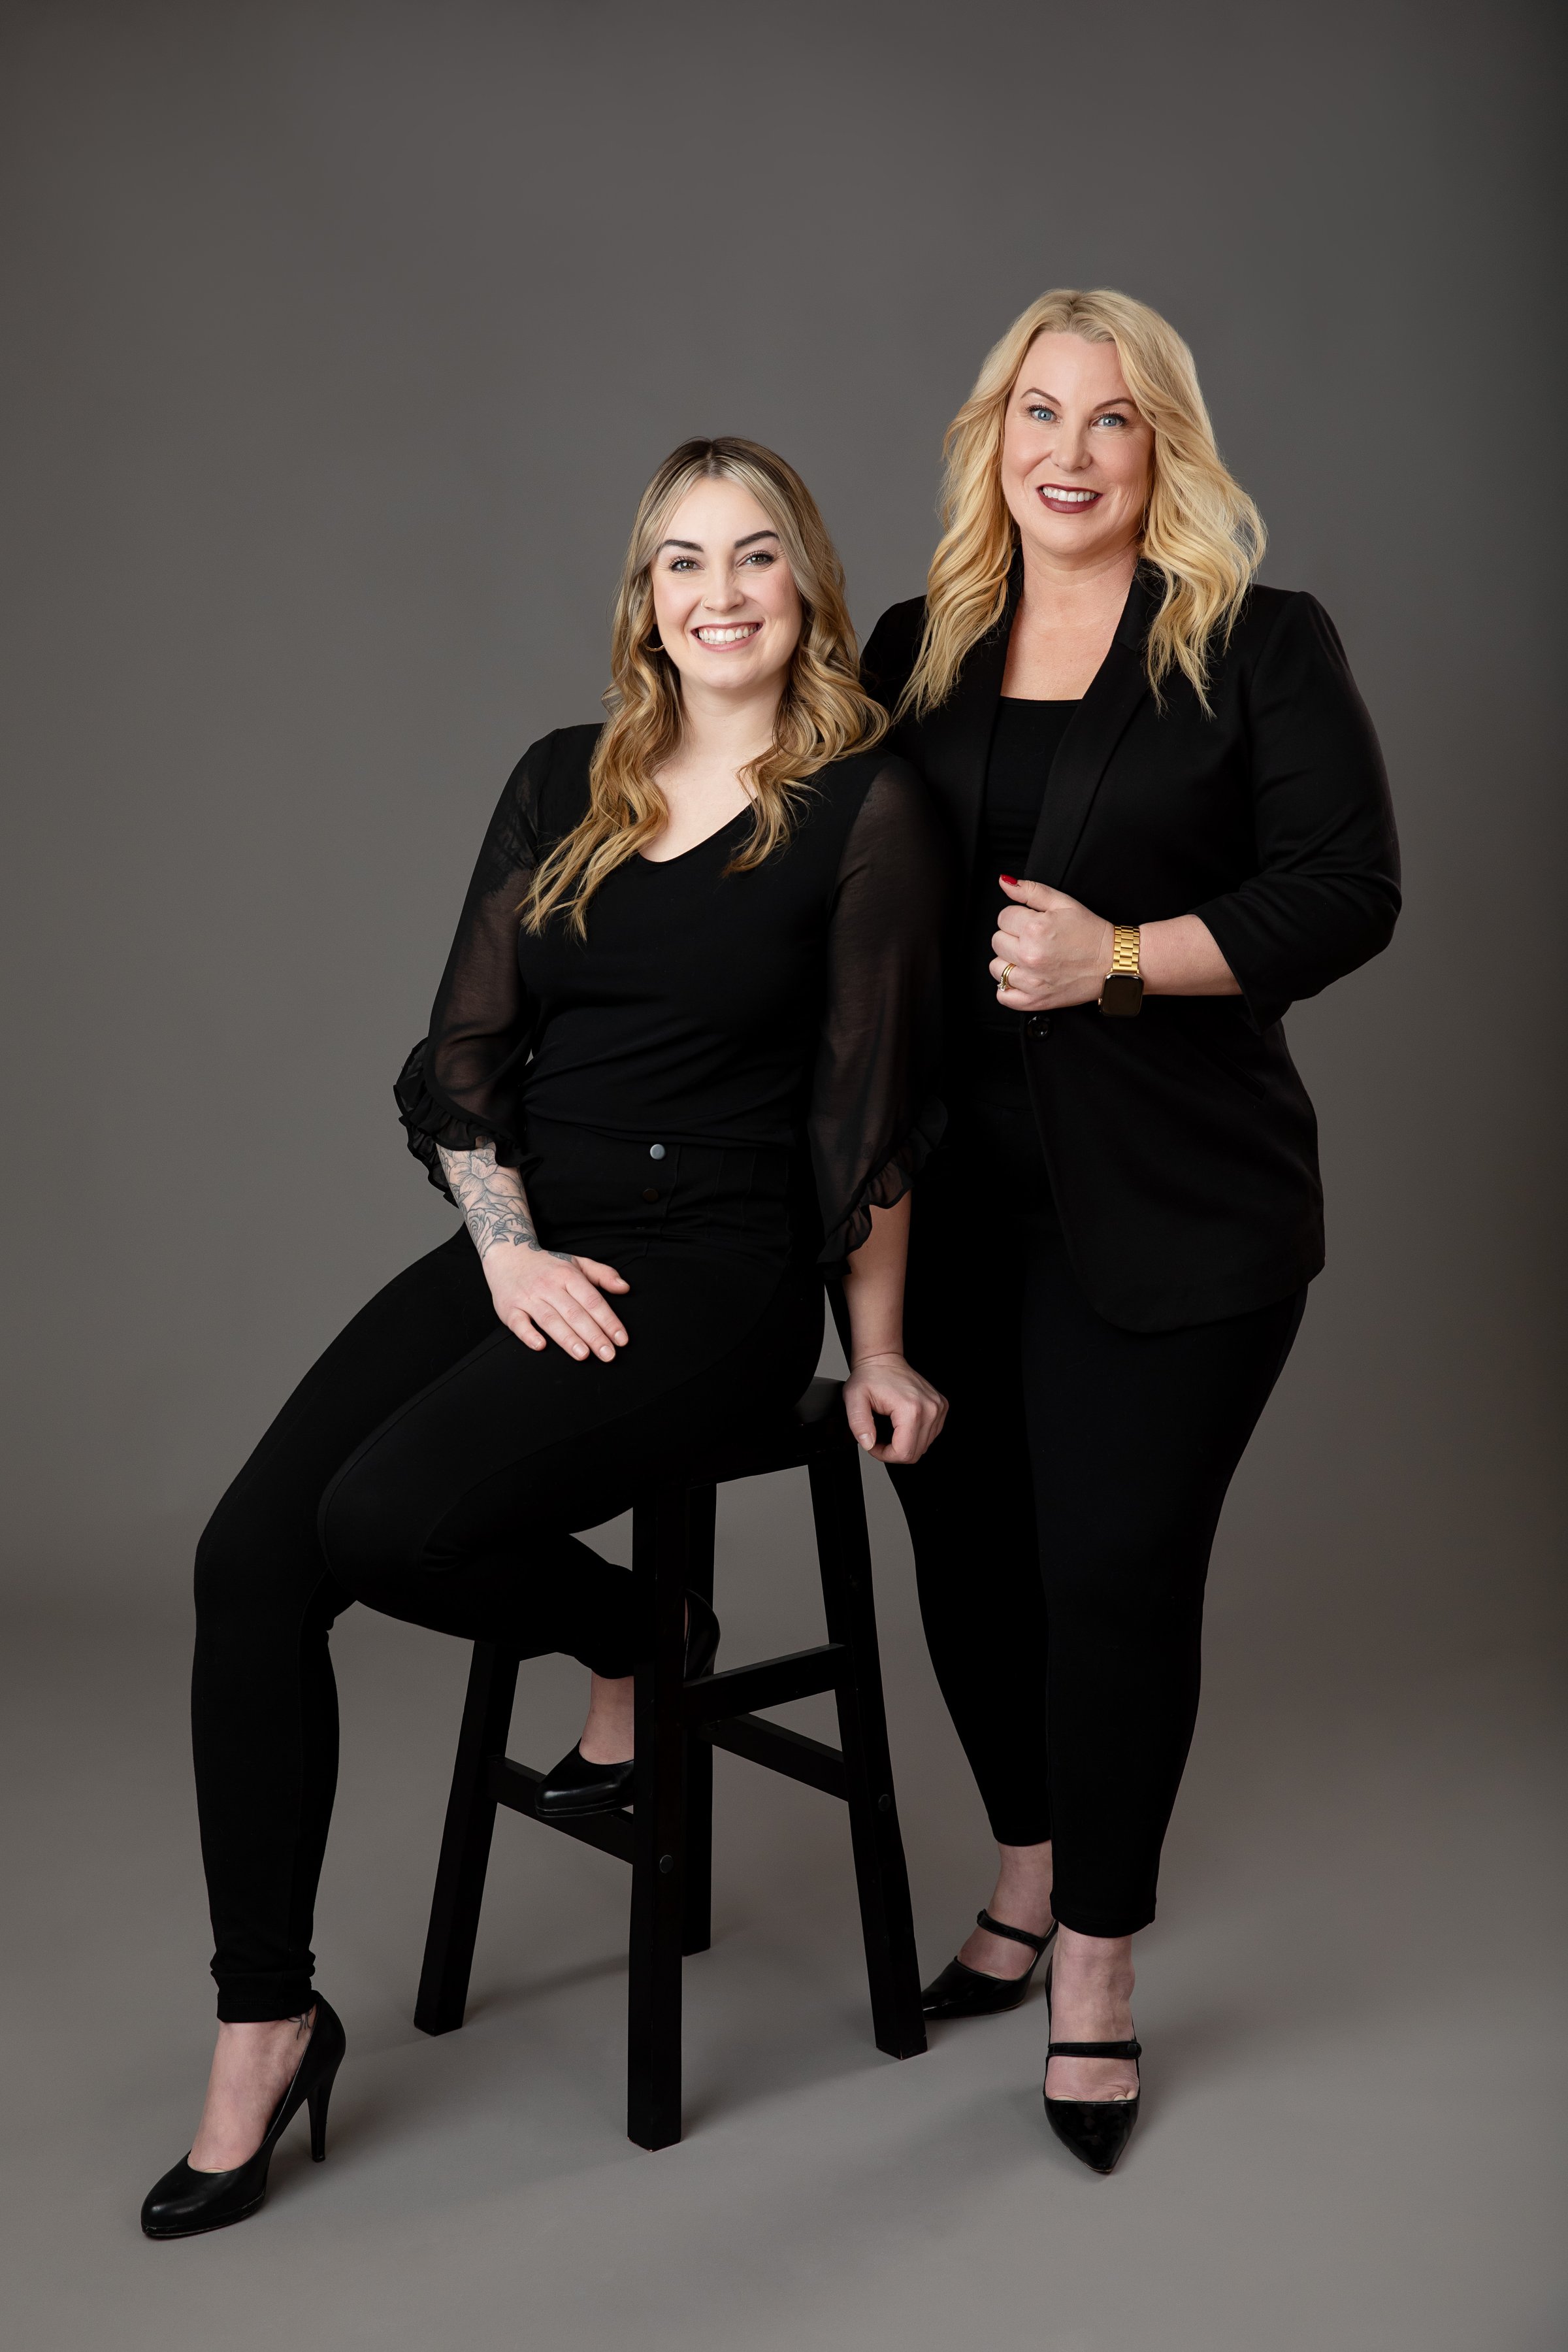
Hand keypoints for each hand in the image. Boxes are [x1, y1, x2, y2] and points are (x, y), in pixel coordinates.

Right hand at [483, 1246, 630, 1360]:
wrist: (507, 1255)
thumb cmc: (548, 1265)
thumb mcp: (577, 1263)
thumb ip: (603, 1274)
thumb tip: (625, 1288)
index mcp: (568, 1275)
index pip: (592, 1300)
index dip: (608, 1321)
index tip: (621, 1339)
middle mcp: (548, 1286)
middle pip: (574, 1313)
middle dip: (593, 1335)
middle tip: (608, 1355)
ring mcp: (528, 1297)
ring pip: (550, 1319)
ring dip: (567, 1338)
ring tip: (583, 1355)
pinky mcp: (509, 1308)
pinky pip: (518, 1323)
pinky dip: (528, 1335)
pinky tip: (541, 1346)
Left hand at [842, 1352, 947, 1464]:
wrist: (883, 1359)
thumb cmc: (870, 1377)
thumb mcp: (854, 1399)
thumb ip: (859, 1424)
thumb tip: (869, 1444)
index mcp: (911, 1408)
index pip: (904, 1453)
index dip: (885, 1455)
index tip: (873, 1444)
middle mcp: (930, 1408)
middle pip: (915, 1453)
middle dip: (894, 1451)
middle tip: (878, 1437)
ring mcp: (938, 1407)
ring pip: (924, 1446)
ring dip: (904, 1444)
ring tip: (889, 1430)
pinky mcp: (940, 1407)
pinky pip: (930, 1435)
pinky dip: (915, 1435)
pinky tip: (902, 1425)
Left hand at [991, 876, 1112, 1010]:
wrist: (1113, 963)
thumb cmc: (1091, 934)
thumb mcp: (1063, 903)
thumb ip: (1030, 891)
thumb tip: (1004, 883)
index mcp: (1036, 929)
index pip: (1003, 917)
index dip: (1017, 917)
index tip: (1032, 922)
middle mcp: (1030, 956)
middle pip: (997, 941)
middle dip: (1012, 937)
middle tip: (1034, 939)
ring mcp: (1031, 981)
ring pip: (996, 968)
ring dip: (1009, 962)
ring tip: (1030, 958)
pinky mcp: (1034, 1000)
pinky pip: (1003, 995)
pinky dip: (1009, 988)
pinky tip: (1024, 977)